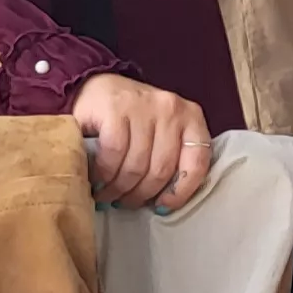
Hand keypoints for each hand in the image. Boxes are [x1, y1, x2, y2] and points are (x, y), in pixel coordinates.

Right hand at [70, 72, 211, 209]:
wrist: (95, 86)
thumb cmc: (131, 119)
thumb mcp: (160, 133)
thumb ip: (170, 157)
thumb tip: (165, 203)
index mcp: (191, 117)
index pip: (197, 163)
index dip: (180, 192)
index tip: (161, 207)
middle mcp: (171, 109)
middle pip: (161, 169)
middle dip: (140, 194)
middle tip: (125, 203)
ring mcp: (144, 107)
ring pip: (136, 165)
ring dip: (119, 188)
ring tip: (107, 196)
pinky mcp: (115, 109)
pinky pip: (114, 154)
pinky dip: (104, 173)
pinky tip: (97, 180)